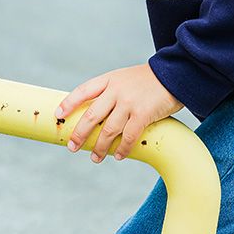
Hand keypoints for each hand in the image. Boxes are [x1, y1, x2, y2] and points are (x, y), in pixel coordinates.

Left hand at [56, 64, 183, 161]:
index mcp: (109, 80)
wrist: (175, 74)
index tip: (58, 115)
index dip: (69, 103)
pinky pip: (129, 136)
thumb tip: (98, 117)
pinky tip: (119, 156)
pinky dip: (122, 148)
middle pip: (91, 115)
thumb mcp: (126, 79)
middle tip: (72, 147)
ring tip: (95, 158)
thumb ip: (112, 92)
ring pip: (108, 130)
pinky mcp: (144, 114)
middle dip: (79, 134)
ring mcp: (129, 102)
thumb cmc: (150, 81)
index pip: (83, 90)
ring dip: (100, 147)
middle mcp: (116, 90)